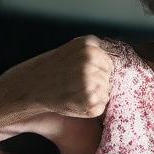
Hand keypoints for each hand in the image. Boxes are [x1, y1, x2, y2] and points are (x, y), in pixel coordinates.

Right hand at [0, 34, 116, 122]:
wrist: (31, 86)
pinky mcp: (90, 102)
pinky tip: (76, 100)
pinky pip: (102, 105)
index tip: (90, 74)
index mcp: (89, 46)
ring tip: (76, 91)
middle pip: (112, 76)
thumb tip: (122, 60)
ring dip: (97, 94)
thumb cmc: (53, 69)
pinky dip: (92, 106)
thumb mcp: (74, 50)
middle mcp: (91, 62)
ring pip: (108, 91)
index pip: (113, 60)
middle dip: (100, 81)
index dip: (103, 69)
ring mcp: (91, 82)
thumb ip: (96, 51)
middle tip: (77, 84)